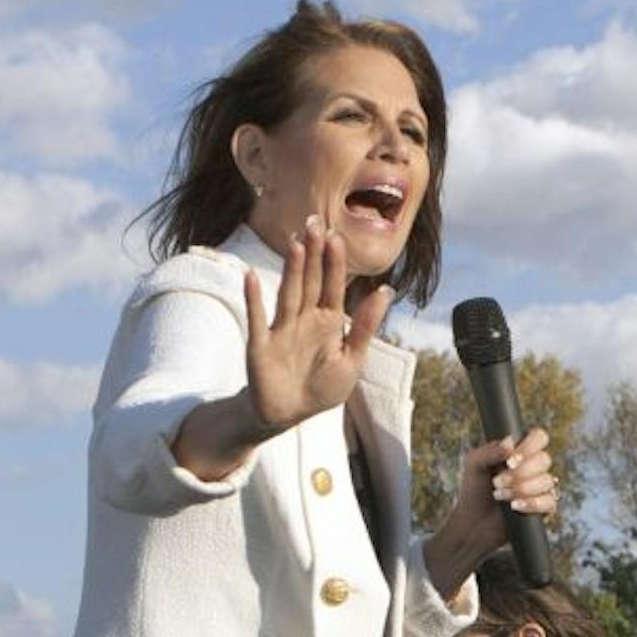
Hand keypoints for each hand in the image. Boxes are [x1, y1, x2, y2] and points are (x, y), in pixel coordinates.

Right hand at [242, 218, 390, 435]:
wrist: (290, 413)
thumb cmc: (323, 386)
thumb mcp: (352, 359)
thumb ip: (364, 327)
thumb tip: (385, 291)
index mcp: (328, 322)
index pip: (332, 286)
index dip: (334, 263)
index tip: (337, 236)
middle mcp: (304, 320)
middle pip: (309, 282)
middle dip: (313, 254)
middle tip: (314, 222)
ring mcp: (281, 330)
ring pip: (288, 294)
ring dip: (292, 270)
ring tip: (296, 243)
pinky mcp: (261, 345)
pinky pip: (257, 319)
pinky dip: (254, 300)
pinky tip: (251, 276)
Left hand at [435, 426, 557, 560]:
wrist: (473, 522)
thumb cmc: (473, 491)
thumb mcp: (473, 464)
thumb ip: (490, 451)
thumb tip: (510, 443)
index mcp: (519, 451)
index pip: (539, 438)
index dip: (529, 447)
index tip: (510, 461)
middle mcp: (533, 466)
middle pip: (544, 459)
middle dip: (520, 473)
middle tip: (497, 482)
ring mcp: (540, 486)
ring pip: (547, 481)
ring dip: (521, 489)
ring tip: (500, 496)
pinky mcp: (544, 506)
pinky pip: (550, 501)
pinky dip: (532, 503)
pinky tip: (515, 507)